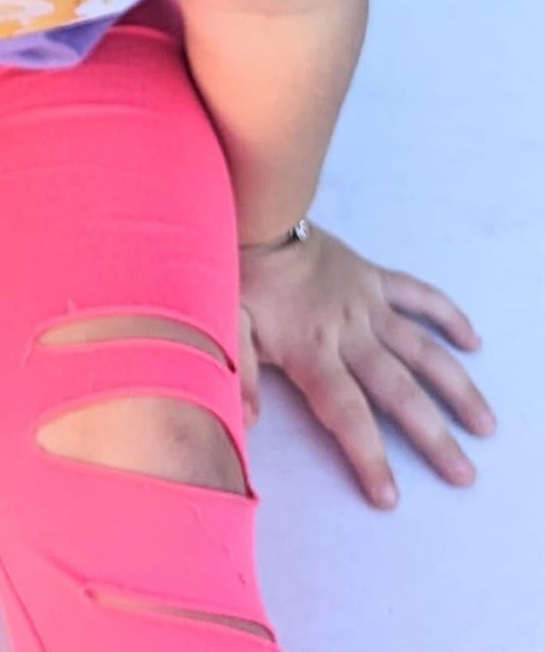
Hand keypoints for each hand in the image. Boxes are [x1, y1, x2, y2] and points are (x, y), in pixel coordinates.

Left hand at [236, 219, 495, 508]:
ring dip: (455, 387)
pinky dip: (447, 315)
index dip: (368, 455)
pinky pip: (418, 295)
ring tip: (484, 424)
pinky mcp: (373, 278)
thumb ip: (238, 373)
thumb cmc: (238, 276)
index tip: (389, 495)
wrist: (254, 215)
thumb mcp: (226, 325)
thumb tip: (246, 422)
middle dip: (432, 435)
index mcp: (312, 351)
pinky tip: (473, 341)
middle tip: (463, 474)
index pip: (345, 412)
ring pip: (421, 349)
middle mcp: (348, 333)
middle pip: (397, 391)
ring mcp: (367, 304)